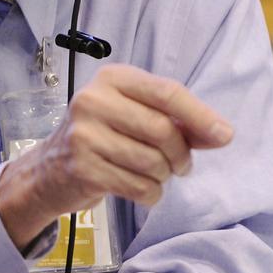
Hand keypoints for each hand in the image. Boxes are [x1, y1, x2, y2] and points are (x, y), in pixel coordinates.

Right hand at [0, 64, 232, 248]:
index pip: (167, 92)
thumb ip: (176, 120)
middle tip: (181, 166)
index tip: (224, 136)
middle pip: (162, 130)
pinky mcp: (83, 168)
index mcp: (112, 78)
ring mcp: (84, 135)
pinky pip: (138, 186)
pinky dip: (150, 194)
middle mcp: (94, 100)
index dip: (200, 116)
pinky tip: (142, 189)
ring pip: (152, 162)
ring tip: (156, 176)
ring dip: (164, 176)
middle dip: (181, 155)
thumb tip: (221, 134)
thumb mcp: (134, 115)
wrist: (48, 171)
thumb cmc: (101, 138)